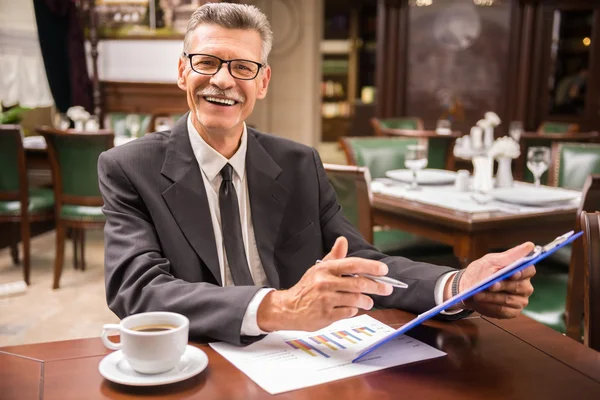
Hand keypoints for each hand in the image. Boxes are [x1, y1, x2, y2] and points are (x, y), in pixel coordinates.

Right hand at [257, 237, 392, 331]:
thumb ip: (334, 256)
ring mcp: (325, 300)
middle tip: (387, 289)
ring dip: (367, 301)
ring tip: (369, 302)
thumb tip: (343, 240)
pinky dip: (354, 310)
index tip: (384, 270)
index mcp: (325, 269)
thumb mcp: (318, 269)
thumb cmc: (307, 287)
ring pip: (356, 299)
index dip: (371, 266)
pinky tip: (352, 308)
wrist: (288, 308)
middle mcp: (325, 283)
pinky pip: (349, 312)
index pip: (352, 264)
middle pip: (358, 283)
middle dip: (376, 286)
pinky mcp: (326, 315)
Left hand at [454, 242, 535, 318]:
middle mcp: (524, 287)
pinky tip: (480, 302)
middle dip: (503, 285)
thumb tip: (530, 245)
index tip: (512, 272)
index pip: (529, 270)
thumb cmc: (482, 271)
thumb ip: (511, 255)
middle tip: (490, 284)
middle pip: (519, 287)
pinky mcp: (511, 312)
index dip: (522, 272)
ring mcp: (519, 301)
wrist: (467, 286)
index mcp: (522, 272)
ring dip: (492, 297)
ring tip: (478, 293)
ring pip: (509, 300)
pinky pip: (503, 310)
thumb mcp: (493, 260)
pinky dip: (490, 305)